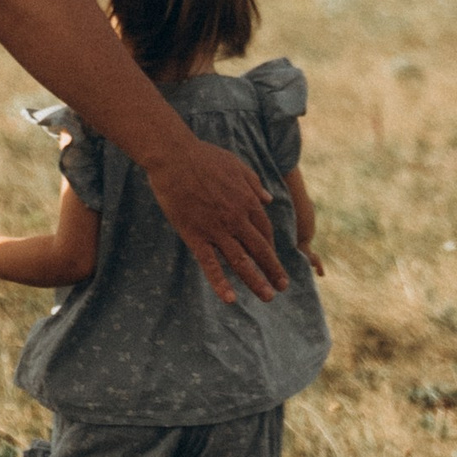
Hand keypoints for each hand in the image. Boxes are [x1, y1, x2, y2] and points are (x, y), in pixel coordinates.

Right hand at [148, 136, 288, 304]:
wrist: (174, 158)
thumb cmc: (204, 158)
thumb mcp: (237, 166)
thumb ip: (254, 184)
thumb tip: (269, 200)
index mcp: (247, 201)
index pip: (265, 231)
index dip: (270, 248)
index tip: (272, 260)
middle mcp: (237, 219)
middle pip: (260, 249)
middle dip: (273, 270)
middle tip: (282, 287)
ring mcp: (217, 229)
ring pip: (241, 261)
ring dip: (256, 281)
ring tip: (267, 297)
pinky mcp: (196, 236)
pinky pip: (210, 264)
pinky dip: (221, 283)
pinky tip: (230, 299)